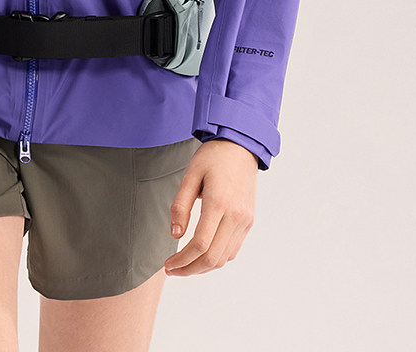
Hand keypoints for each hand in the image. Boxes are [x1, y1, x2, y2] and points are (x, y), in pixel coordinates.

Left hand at [164, 138, 257, 274]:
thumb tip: (175, 234)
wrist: (240, 146)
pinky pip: (233, 249)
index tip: (167, 264)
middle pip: (213, 258)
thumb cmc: (213, 157)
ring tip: (185, 265)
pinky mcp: (248, 221)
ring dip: (203, 267)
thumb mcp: (190, 175)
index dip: (182, 260)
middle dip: (190, 269)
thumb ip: (181, 205)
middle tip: (172, 270)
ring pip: (224, 258)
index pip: (200, 244)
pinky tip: (202, 254)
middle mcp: (235, 216)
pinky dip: (217, 258)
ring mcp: (245, 221)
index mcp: (219, 203)